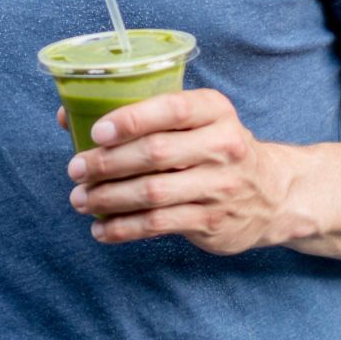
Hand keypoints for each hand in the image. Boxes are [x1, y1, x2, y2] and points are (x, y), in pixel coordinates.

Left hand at [61, 89, 295, 254]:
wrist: (273, 193)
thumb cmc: (214, 147)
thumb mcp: (195, 120)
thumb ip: (141, 114)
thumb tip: (67, 116)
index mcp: (215, 111)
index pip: (172, 109)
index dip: (132, 119)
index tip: (97, 132)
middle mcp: (222, 146)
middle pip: (156, 154)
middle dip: (108, 163)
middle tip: (76, 169)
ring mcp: (220, 187)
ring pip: (154, 193)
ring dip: (109, 198)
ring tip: (80, 199)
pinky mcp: (212, 221)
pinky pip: (159, 225)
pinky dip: (124, 229)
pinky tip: (101, 229)